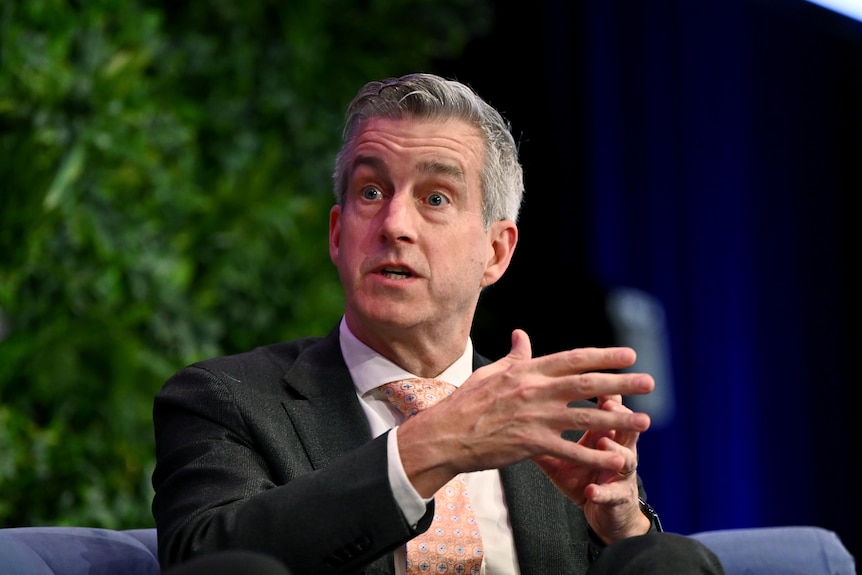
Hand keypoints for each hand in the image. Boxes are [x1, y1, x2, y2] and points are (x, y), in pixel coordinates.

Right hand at [395, 329, 653, 499]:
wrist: (446, 434)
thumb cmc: (466, 403)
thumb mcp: (491, 373)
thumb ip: (515, 356)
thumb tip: (523, 335)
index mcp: (527, 371)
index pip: (572, 359)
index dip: (603, 356)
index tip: (629, 354)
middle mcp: (534, 390)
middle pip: (586, 384)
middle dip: (621, 382)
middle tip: (649, 382)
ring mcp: (534, 418)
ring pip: (585, 417)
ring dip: (618, 419)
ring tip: (645, 421)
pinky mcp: (531, 444)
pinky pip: (570, 450)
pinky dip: (595, 455)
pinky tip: (617, 458)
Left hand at [532, 396, 651, 542]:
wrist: (602, 509)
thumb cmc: (581, 473)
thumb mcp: (561, 449)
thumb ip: (543, 427)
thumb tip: (518, 405)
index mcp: (603, 432)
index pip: (607, 407)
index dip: (602, 392)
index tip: (589, 376)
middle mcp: (617, 448)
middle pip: (622, 425)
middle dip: (617, 413)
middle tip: (606, 404)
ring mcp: (620, 473)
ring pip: (624, 457)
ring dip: (614, 449)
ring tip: (603, 443)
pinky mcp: (616, 498)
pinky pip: (610, 495)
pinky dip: (601, 492)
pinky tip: (592, 491)